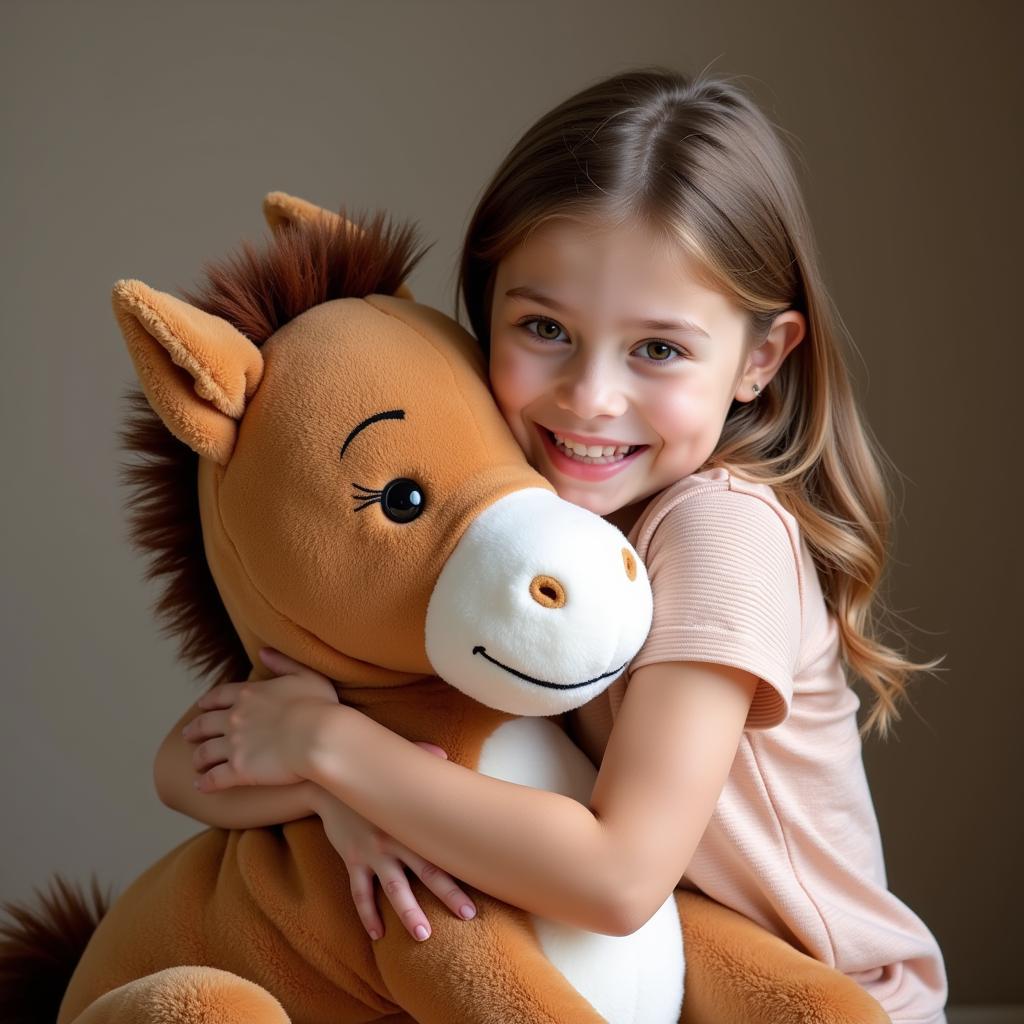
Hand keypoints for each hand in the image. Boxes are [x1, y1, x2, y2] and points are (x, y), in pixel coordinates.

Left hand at [183, 648, 338, 791]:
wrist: (319, 736)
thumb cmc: (319, 705)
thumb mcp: (305, 674)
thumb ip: (282, 662)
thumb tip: (263, 651)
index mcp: (249, 694)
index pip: (219, 696)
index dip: (208, 702)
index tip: (201, 706)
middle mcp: (235, 718)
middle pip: (205, 724)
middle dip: (194, 730)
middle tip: (188, 735)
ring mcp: (234, 745)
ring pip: (205, 752)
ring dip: (198, 757)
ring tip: (196, 763)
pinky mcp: (238, 769)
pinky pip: (214, 778)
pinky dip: (206, 782)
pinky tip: (202, 785)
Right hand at [314, 745, 476, 942]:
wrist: (326, 784)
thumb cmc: (368, 775)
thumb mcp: (394, 768)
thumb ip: (422, 759)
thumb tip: (445, 756)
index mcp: (411, 821)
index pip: (442, 847)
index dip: (462, 864)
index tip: (482, 874)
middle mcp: (394, 840)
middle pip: (425, 871)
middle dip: (447, 894)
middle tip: (467, 915)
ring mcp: (371, 853)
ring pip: (392, 888)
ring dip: (408, 912)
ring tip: (423, 935)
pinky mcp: (352, 859)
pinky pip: (359, 892)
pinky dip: (367, 913)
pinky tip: (377, 934)